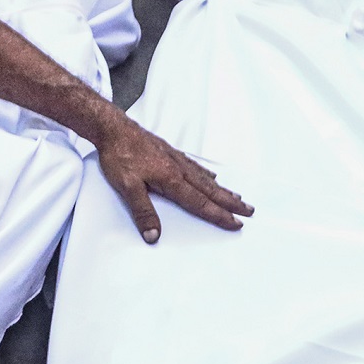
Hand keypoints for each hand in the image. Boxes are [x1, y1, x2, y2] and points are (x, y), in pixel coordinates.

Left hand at [92, 111, 251, 239]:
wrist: (113, 128)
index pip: (199, 202)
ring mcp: (175, 159)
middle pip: (209, 190)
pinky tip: (211, 176)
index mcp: (170, 179)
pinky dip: (206, 175)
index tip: (236, 223)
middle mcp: (178, 169)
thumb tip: (153, 236)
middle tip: (249, 210)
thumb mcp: (126, 187)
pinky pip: (194, 167)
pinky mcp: (169, 152)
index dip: (218, 215)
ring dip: (221, 190)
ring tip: (236, 197)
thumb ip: (142, 211)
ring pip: (204, 178)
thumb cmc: (119, 155)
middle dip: (229, 202)